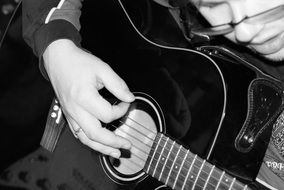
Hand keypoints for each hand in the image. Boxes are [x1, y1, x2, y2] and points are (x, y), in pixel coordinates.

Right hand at [43, 39, 134, 157]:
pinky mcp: (68, 115)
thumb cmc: (80, 63)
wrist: (58, 59)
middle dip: (113, 142)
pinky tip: (99, 144)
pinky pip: (78, 133)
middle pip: (95, 134)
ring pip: (85, 138)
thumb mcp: (102, 69)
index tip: (128, 102)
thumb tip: (130, 98)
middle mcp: (75, 110)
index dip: (122, 110)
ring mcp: (70, 114)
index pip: (108, 114)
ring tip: (115, 153)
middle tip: (127, 145)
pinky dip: (90, 142)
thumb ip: (118, 85)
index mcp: (84, 97)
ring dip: (101, 148)